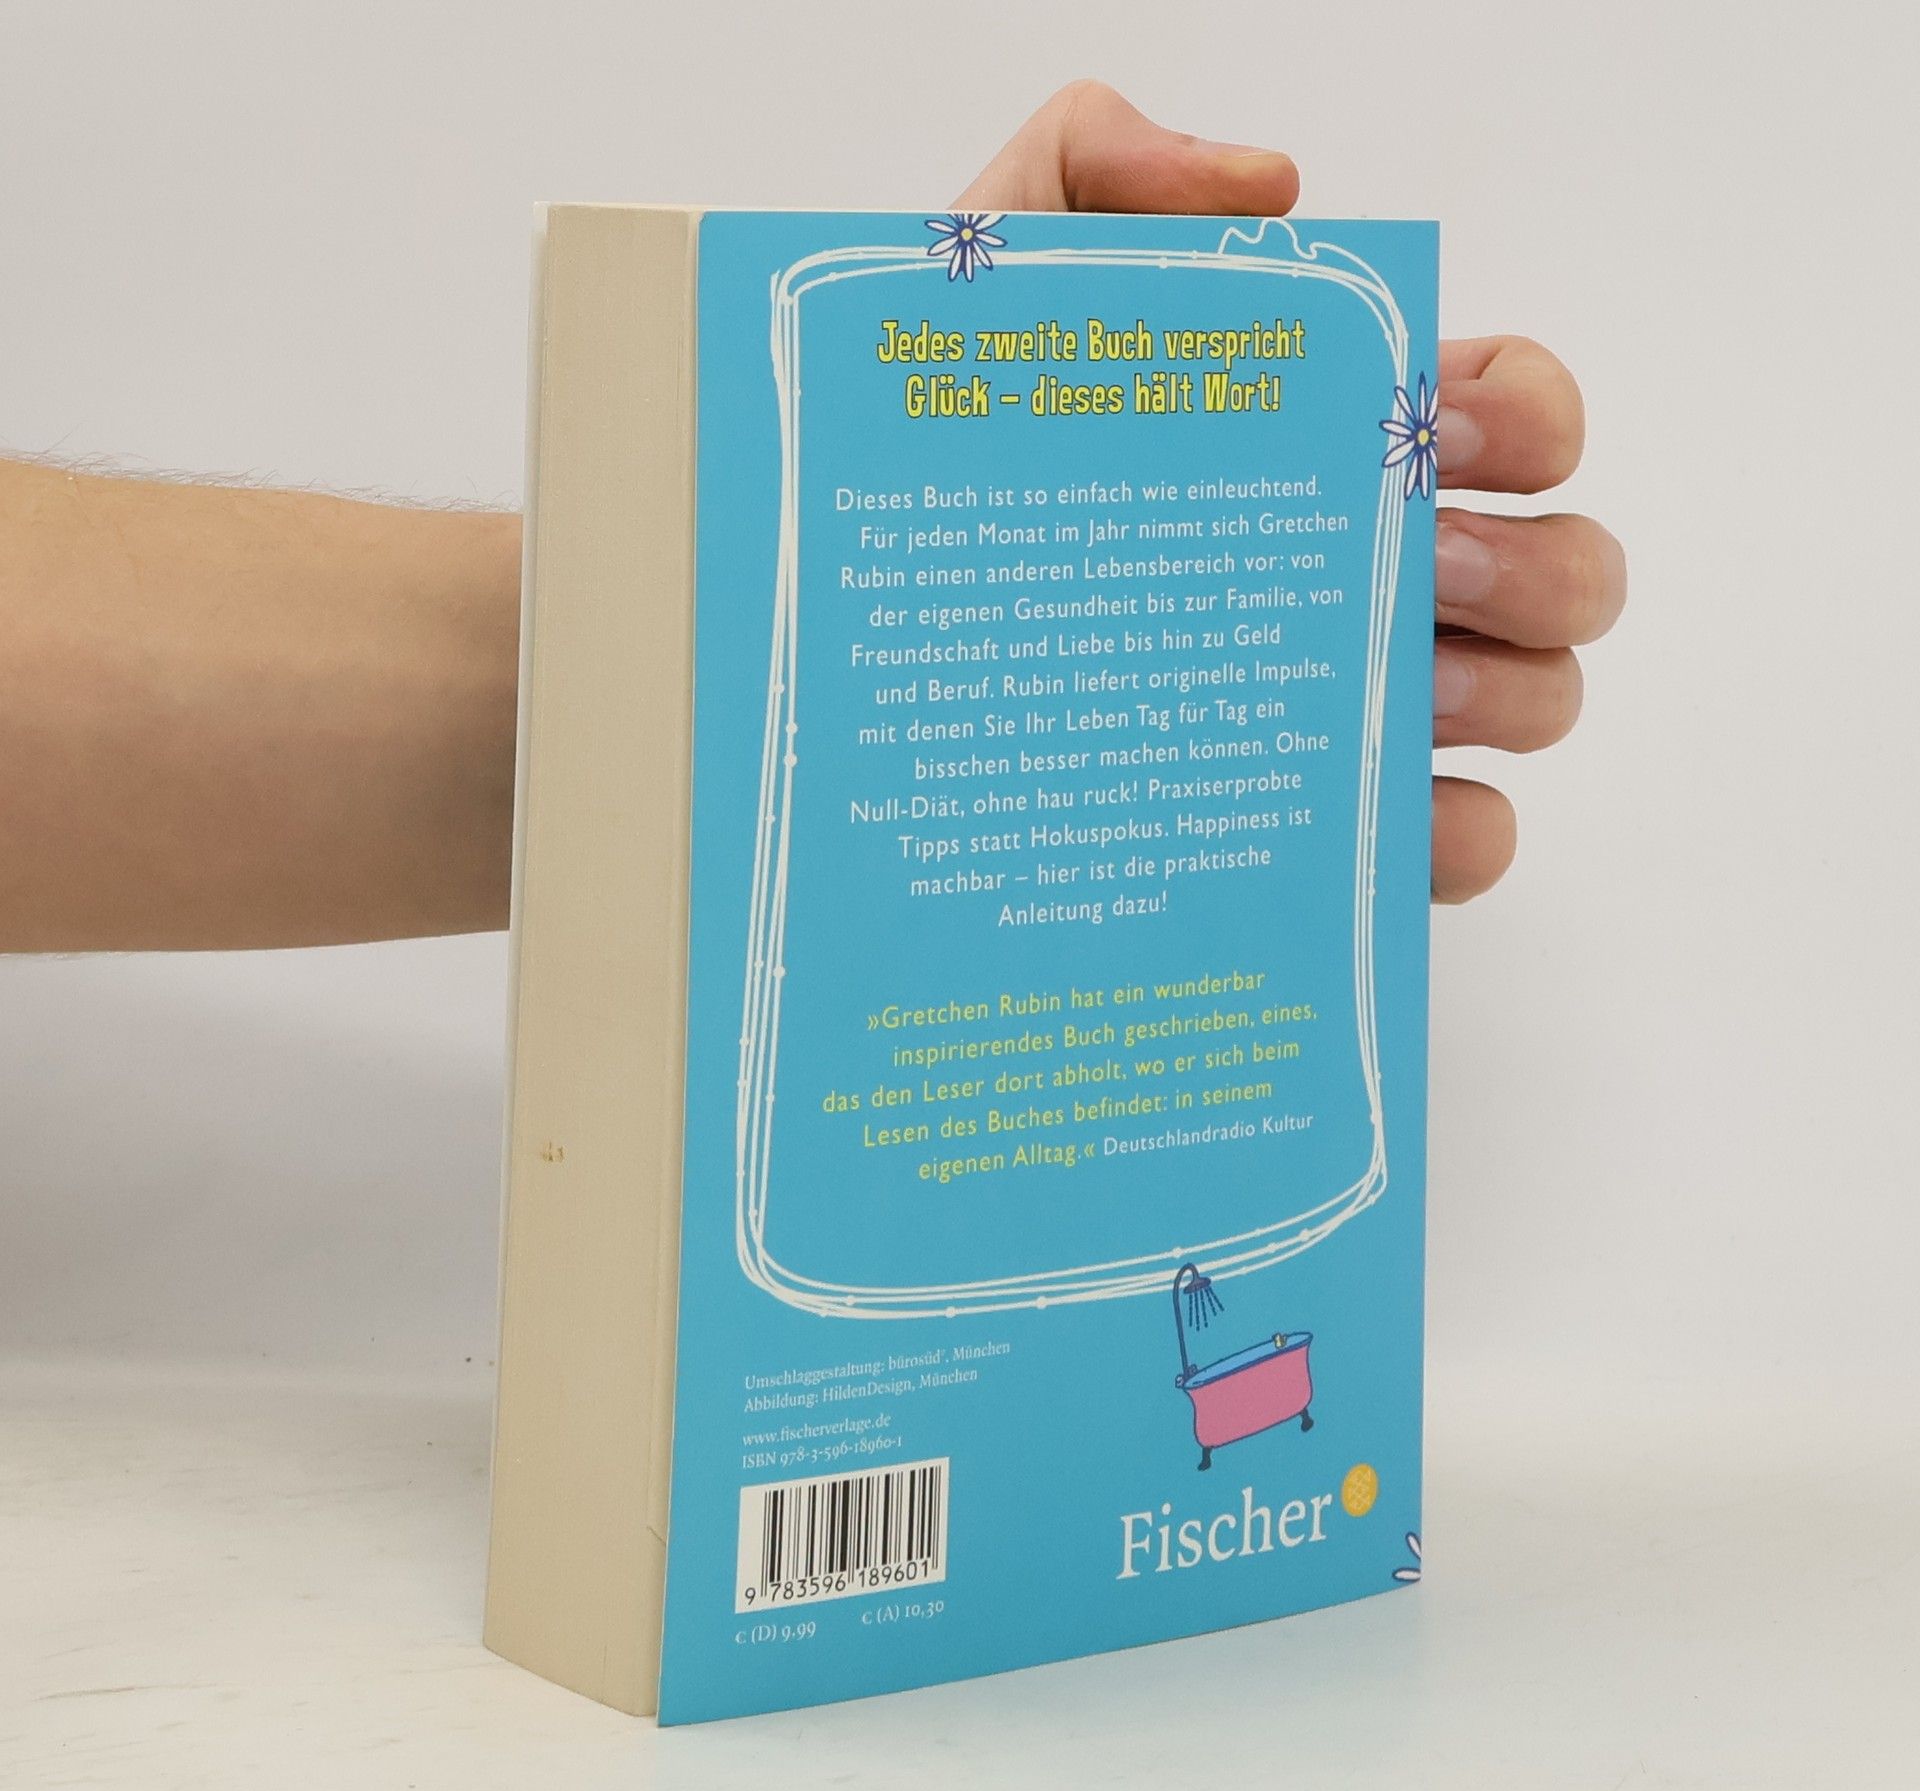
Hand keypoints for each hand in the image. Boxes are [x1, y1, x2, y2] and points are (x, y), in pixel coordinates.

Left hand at [958, 83, 1625, 902]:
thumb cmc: (930, 462)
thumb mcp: (984, 283)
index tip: (1432, 424)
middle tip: (1410, 565)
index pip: (1513, 408)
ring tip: (1382, 685)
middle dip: (1533, 564)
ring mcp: (1358, 713)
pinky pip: (1459, 843)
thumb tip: (1270, 190)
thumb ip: (1099, 169)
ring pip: (1539, 702)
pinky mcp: (1322, 836)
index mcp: (1330, 445)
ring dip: (1500, 692)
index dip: (1522, 409)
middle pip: (1568, 568)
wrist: (836, 624)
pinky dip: (1448, 834)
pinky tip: (1358, 817)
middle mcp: (1369, 576)